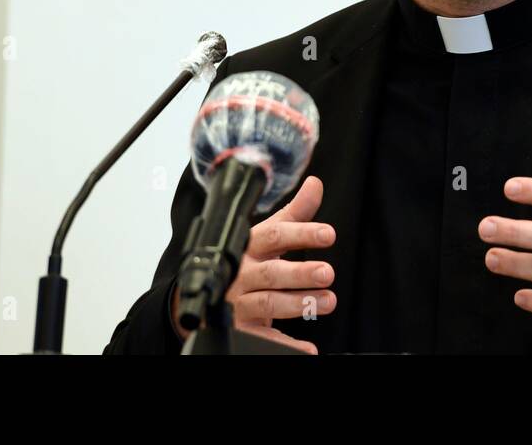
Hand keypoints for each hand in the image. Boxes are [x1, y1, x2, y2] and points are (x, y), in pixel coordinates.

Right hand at [174, 175, 336, 353]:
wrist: (203, 295)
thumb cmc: (245, 259)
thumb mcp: (267, 234)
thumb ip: (294, 213)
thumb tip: (315, 184)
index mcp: (248, 245)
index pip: (275, 235)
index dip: (302, 234)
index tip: (328, 234)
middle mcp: (241, 273)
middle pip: (270, 272)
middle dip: (300, 273)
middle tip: (328, 273)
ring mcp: (237, 301)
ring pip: (266, 303)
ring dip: (299, 303)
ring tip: (328, 301)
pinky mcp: (238, 327)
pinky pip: (261, 338)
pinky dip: (284, 344)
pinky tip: (307, 348)